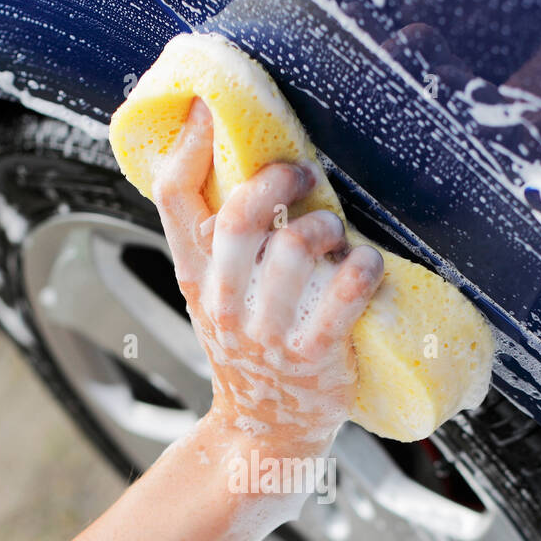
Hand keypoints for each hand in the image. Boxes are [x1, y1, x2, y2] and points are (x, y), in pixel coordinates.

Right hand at [154, 97, 384, 458]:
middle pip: (240, 216)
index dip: (190, 142)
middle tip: (304, 174)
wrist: (264, 433)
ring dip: (326, 227)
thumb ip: (215, 239)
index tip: (211, 107)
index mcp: (196, 275)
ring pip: (296, 249)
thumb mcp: (214, 295)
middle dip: (279, 181)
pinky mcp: (315, 356)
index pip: (173, 195)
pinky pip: (345, 294)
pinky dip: (364, 267)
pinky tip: (367, 263)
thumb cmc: (247, 350)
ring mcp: (269, 332)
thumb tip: (229, 153)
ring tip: (334, 233)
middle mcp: (226, 302)